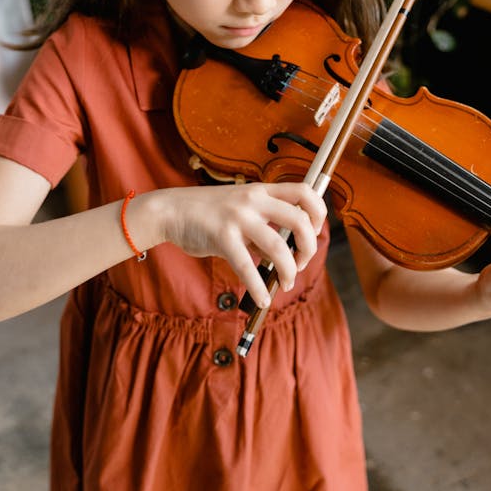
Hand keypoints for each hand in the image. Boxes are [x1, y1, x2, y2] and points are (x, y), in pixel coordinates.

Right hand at [147, 181, 326, 307]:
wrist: (171, 210)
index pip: (305, 192)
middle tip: (302, 262)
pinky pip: (247, 267)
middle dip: (310, 247)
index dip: (319, 213)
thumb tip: (284, 255)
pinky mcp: (222, 237)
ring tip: (286, 283)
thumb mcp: (240, 210)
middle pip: (300, 219)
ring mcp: (238, 217)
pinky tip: (262, 299)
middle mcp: (254, 200)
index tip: (314, 233)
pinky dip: (259, 288)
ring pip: (279, 247)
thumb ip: (263, 227)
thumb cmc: (208, 213)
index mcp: (262, 190)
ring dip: (289, 271)